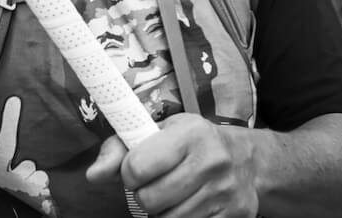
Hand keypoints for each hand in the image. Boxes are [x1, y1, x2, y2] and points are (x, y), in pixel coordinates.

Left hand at [85, 113, 258, 217]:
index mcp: (190, 133)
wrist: (247, 160)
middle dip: (145, 195)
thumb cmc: (193, 143)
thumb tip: (93, 175)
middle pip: (150, 200)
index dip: (129, 173)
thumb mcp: (160, 131)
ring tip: (173, 194)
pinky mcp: (235, 215)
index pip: (137, 167)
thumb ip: (120, 149)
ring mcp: (225, 191)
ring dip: (163, 212)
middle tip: (157, 183)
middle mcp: (212, 161)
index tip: (137, 169)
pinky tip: (189, 205)